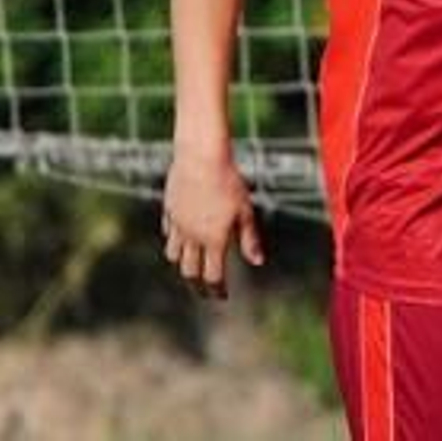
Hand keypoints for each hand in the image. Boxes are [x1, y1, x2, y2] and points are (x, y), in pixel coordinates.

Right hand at [161, 150, 264, 299]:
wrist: (200, 158)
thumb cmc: (229, 182)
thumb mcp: (245, 211)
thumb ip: (249, 239)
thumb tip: (258, 262)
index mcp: (214, 239)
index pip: (213, 275)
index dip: (217, 289)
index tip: (222, 297)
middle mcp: (192, 236)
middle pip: (190, 271)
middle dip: (197, 285)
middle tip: (204, 291)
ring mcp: (177, 225)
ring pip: (174, 255)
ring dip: (183, 264)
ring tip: (192, 268)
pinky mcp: (169, 211)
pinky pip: (169, 234)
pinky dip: (175, 242)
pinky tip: (181, 240)